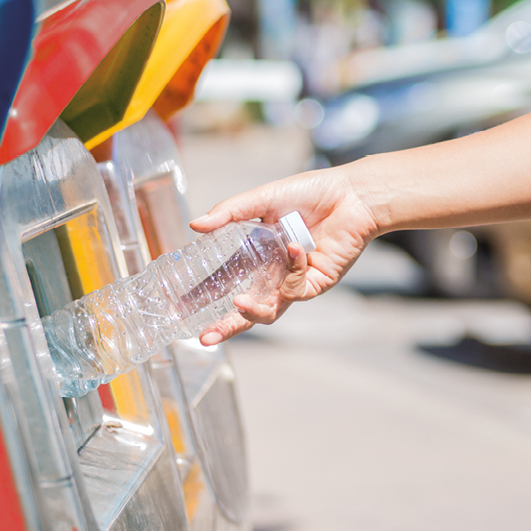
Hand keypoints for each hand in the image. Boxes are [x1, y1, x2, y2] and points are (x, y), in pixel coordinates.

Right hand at [189, 166, 378, 343]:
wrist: (351, 195)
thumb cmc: (309, 193)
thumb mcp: (262, 199)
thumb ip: (229, 213)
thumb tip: (195, 226)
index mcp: (254, 255)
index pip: (223, 281)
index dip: (203, 297)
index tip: (180, 309)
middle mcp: (270, 272)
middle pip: (243, 309)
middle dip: (224, 327)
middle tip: (205, 337)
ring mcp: (292, 281)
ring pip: (268, 311)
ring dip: (252, 311)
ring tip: (238, 303)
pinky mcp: (314, 284)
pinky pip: (295, 289)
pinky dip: (292, 268)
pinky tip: (294, 246)